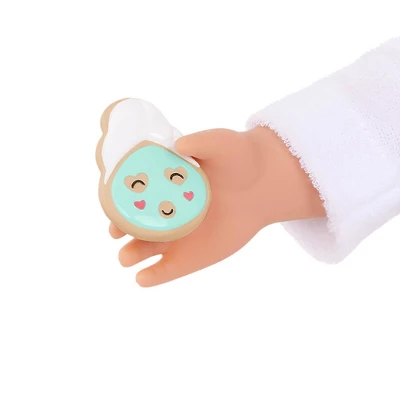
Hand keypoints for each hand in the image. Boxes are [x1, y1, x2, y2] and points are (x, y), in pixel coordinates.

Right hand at [109, 127, 323, 286]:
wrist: (265, 183)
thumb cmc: (240, 158)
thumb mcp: (220, 144)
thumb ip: (200, 142)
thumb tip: (179, 145)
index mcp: (164, 183)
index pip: (134, 193)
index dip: (120, 198)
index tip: (111, 201)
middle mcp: (166, 210)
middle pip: (137, 223)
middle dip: (122, 228)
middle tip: (115, 231)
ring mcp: (180, 234)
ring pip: (149, 247)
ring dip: (133, 254)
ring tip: (125, 258)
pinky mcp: (195, 255)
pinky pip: (170, 268)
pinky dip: (155, 275)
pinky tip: (142, 279)